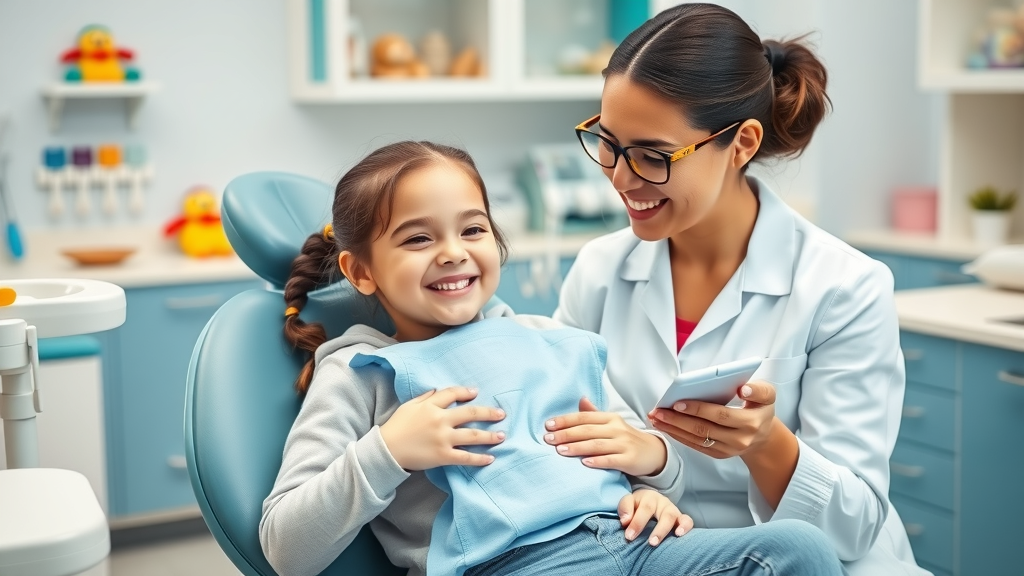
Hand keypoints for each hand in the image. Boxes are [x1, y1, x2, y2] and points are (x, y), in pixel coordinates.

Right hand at [380, 387, 505, 470]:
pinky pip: (465, 457)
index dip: (466, 392)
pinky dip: (479, 459)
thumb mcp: (409, 406)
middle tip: (501, 414)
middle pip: (470, 413)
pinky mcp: (443, 456)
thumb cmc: (396, 426)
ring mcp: (443, 439)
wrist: (386, 450)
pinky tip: (491, 458)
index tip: (476, 393)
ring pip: (472, 435)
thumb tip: (437, 391)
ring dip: (490, 436)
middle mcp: (440, 420)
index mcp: (431, 406)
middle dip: (488, 413)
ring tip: (502, 436)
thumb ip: (425, 397)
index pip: (453, 394)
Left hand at [544, 398, 666, 476]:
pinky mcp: (630, 459)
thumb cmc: (626, 438)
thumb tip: (580, 399)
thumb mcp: (612, 424)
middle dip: (566, 434)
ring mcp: (624, 444)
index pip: (584, 417)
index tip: (548, 425)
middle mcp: (616, 429)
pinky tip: (584, 463)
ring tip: (560, 450)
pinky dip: (597, 461)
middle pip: (587, 430)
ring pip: (597, 444)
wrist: (654, 452)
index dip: (565, 420)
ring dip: (577, 447)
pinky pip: (611, 460)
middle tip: (548, 439)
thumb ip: (594, 414)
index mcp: (610, 418)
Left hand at [618, 490, 692, 545]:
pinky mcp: (681, 518)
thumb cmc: (638, 506)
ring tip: (658, 541)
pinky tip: (679, 535)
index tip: (629, 536)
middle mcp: (660, 502)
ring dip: (664, 530)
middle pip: (655, 511)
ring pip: (670, 516)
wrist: (652, 502)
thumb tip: (625, 521)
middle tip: (649, 543)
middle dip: (651, 528)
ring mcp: (672, 509)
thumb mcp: (630, 502)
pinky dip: (685, 526)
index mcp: (647, 497)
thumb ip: (625, 509)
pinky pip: (687, 520)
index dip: (636, 523)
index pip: (643, 508)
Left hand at [647, 381, 776, 459]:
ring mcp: (728, 449)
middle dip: (677, 419)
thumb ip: (759, 390)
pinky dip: (678, 436)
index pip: (720, 415)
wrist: (763, 437)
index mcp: (751, 422)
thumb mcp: (768, 395)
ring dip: (673, 429)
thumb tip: (743, 390)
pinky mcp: (719, 455)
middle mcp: (739, 439)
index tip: (678, 402)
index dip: (698, 409)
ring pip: (696, 439)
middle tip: (658, 410)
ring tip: (656, 417)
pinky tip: (665, 426)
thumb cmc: (760, 409)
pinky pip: (695, 446)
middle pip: (703, 429)